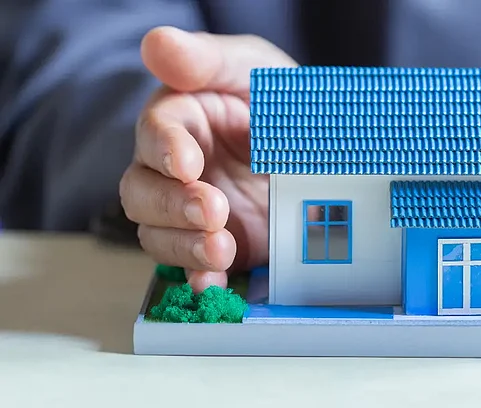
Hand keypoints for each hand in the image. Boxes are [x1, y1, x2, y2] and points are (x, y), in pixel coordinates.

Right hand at [120, 27, 295, 291]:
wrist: (329, 151)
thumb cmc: (283, 101)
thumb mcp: (255, 71)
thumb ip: (209, 61)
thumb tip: (157, 43)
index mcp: (182, 120)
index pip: (155, 132)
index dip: (165, 148)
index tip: (186, 162)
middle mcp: (177, 170)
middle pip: (143, 190)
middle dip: (173, 204)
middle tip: (213, 209)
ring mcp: (194, 212)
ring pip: (158, 233)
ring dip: (184, 245)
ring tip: (222, 248)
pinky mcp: (219, 244)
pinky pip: (193, 268)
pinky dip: (199, 278)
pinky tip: (213, 283)